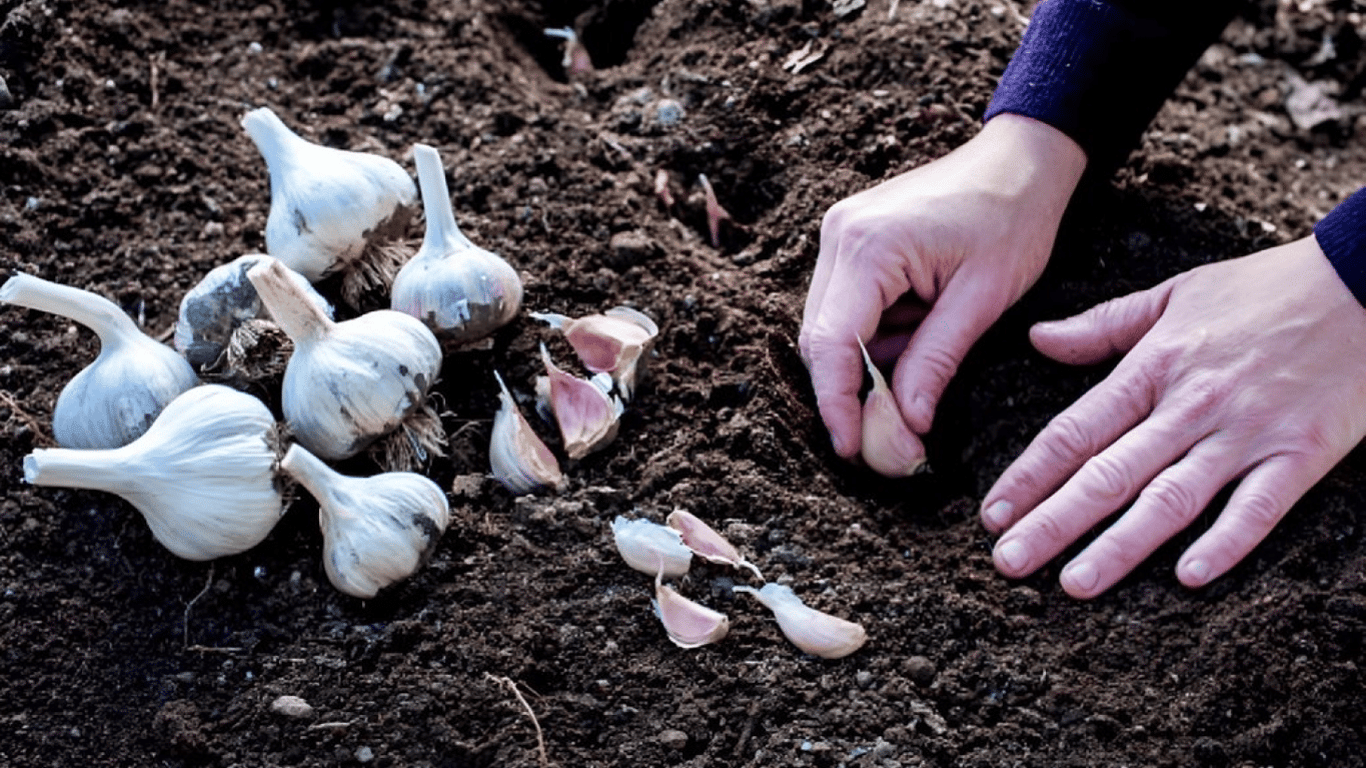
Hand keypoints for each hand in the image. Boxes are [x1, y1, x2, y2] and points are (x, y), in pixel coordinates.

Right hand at [799, 114, 1085, 473]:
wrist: (1021, 159)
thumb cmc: (1013, 218)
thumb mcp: (983, 300)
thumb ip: (936, 362)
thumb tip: (907, 425)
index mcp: (869, 247)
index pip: (831, 344)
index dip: (837, 404)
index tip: (854, 450)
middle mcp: (839, 237)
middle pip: (821, 340)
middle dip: (853, 394)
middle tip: (892, 440)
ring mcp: (841, 236)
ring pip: (833, 328)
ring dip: (870, 364)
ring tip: (923, 373)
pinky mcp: (853, 242)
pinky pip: (849, 309)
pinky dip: (877, 338)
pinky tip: (918, 336)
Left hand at [982, 235, 1365, 597]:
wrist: (1363, 280)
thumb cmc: (1263, 289)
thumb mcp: (1174, 294)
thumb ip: (1103, 325)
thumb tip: (1038, 339)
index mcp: (1154, 368)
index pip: (1074, 431)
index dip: (1029, 475)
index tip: (992, 513)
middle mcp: (1191, 405)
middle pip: (1108, 473)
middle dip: (1053, 522)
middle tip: (1007, 562)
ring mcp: (1245, 433)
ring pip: (1171, 498)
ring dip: (1120, 545)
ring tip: (1074, 584)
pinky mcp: (1300, 454)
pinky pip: (1258, 507)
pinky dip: (1225, 542)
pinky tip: (1187, 577)